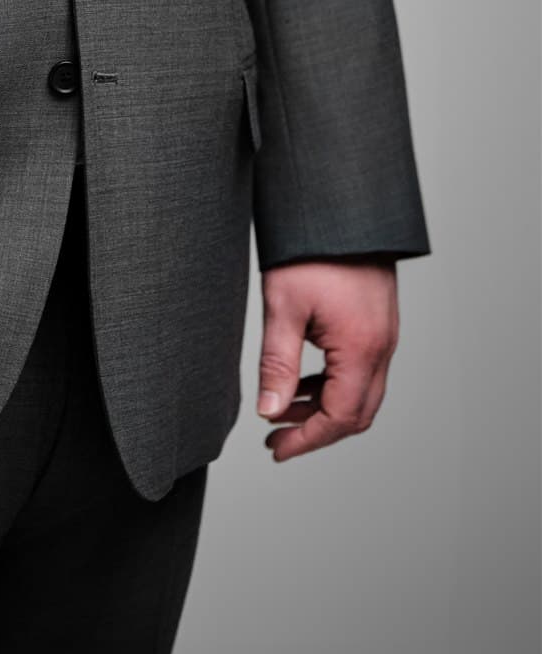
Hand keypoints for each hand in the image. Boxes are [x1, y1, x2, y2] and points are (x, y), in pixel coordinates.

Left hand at [256, 257, 399, 460]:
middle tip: (276, 439)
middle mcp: (381, 346)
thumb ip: (277, 364)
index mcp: (361, 348)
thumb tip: (269, 412)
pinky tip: (302, 378)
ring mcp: (384, 334)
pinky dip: (333, 383)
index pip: (341, 418)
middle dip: (316, 430)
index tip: (276, 450)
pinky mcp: (377, 321)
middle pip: (357, 412)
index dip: (307, 440)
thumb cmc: (311, 248)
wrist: (340, 203)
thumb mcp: (283, 306)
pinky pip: (361, 368)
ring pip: (361, 391)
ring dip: (323, 407)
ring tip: (282, 408)